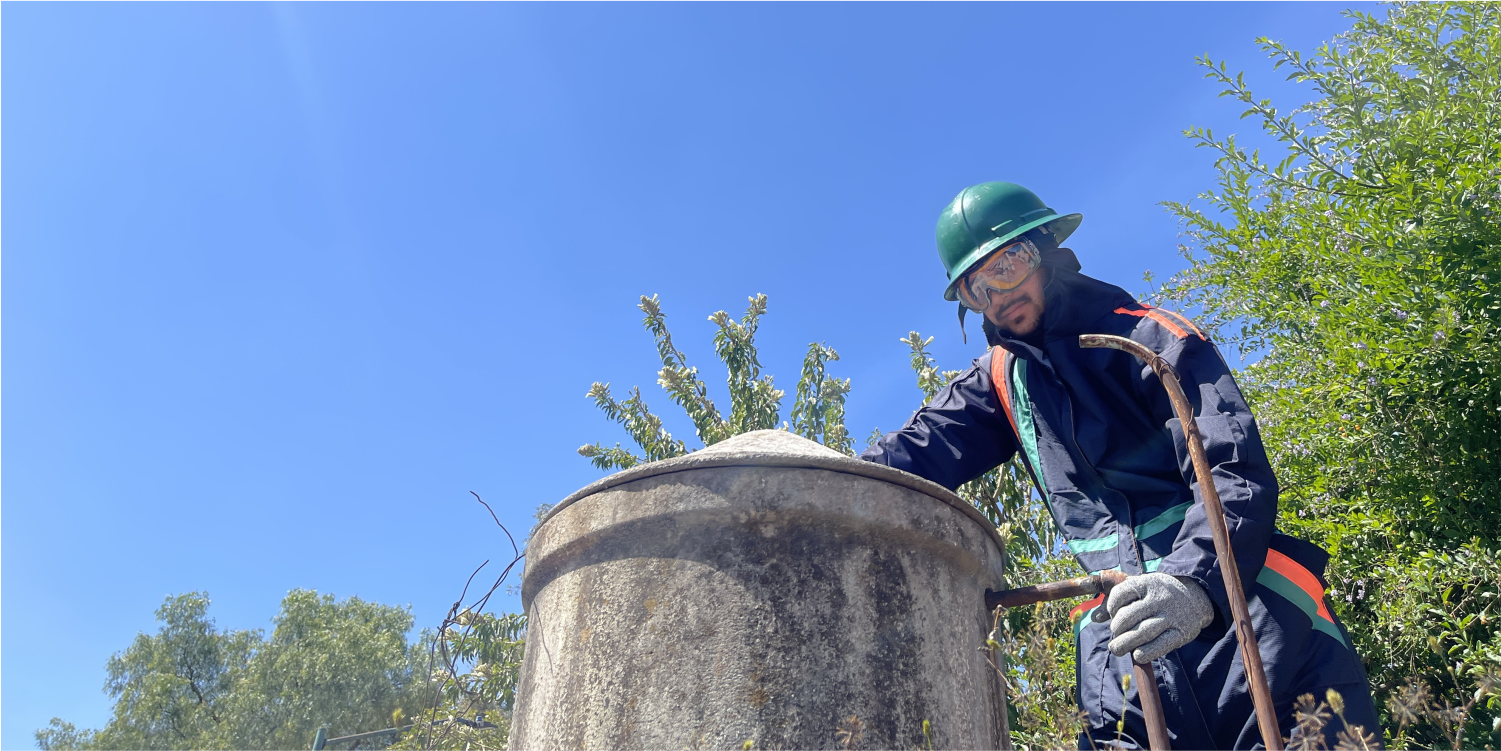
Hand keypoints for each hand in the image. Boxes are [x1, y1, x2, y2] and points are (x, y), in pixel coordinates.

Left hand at [1091, 572, 1212, 661]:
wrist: (1196, 597)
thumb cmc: (1159, 594)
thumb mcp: (1141, 589)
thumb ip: (1118, 601)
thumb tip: (1094, 618)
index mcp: (1147, 583)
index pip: (1121, 594)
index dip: (1111, 607)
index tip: (1113, 614)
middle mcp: (1159, 598)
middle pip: (1129, 616)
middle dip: (1117, 628)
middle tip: (1116, 634)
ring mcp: (1171, 616)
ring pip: (1142, 632)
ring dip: (1125, 643)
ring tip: (1117, 648)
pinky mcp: (1181, 633)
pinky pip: (1160, 646)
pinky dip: (1145, 653)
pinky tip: (1137, 654)